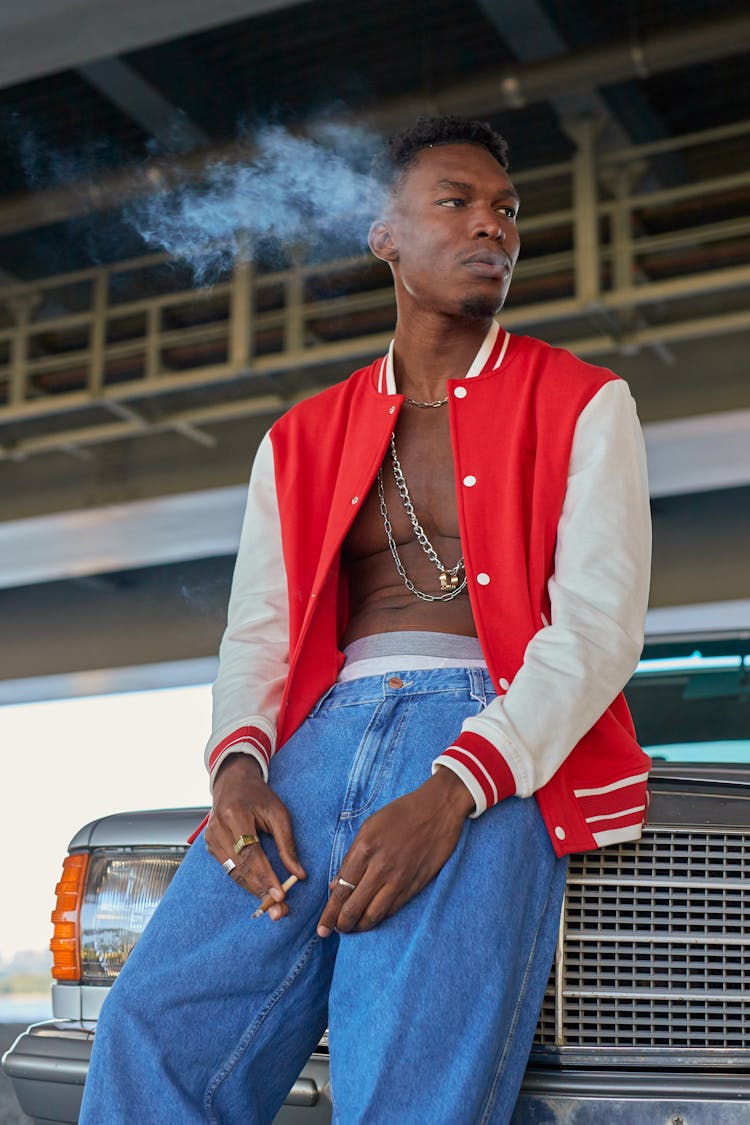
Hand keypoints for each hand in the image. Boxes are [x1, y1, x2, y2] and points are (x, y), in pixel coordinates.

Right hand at [205, 754, 305, 919]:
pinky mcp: (210, 846)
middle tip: (278, 910)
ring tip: (272, 906)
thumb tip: (299, 875)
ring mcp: (210, 838)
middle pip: (240, 868)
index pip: (251, 854)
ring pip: (233, 873)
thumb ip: (287, 845)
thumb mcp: (279, 813)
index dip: (266, 877)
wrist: (233, 782)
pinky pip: (228, 870)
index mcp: (235, 815)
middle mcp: (218, 829)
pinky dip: (245, 882)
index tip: (280, 895)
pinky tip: (259, 890)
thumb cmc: (258, 796)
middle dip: (261, 890)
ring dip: (253, 891)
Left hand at [316, 767, 473, 936]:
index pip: (341, 889)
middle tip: (332, 931)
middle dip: (340, 924)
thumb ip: (351, 857)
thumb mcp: (369, 827)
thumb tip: (334, 885)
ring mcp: (399, 878)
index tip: (322, 927)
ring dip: (360, 926)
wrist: (437, 808)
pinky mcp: (415, 884)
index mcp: (365, 848)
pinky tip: (371, 919)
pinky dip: (379, 917)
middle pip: (354, 906)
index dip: (330, 912)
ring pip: (374, 914)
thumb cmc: (400, 813)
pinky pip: (393, 908)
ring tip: (351, 929)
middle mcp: (380, 867)